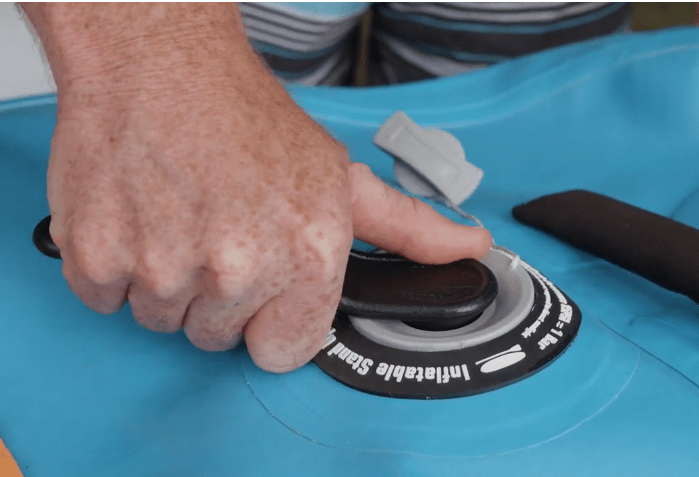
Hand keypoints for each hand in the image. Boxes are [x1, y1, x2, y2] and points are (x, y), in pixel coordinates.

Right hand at [23, 3, 491, 372]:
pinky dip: (116, 265)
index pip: (287, 351)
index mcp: (307, 256)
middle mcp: (239, 270)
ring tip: (183, 215)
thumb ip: (408, 227)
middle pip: (220, 337)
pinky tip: (144, 215)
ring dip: (170, 280)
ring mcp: (165, 268)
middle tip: (221, 229)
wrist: (161, 64)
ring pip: (165, 320)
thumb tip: (468, 249)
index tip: (266, 282)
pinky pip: (108, 299)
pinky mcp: (99, 259)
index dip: (275, 317)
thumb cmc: (247, 119)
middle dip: (222, 294)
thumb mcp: (340, 177)